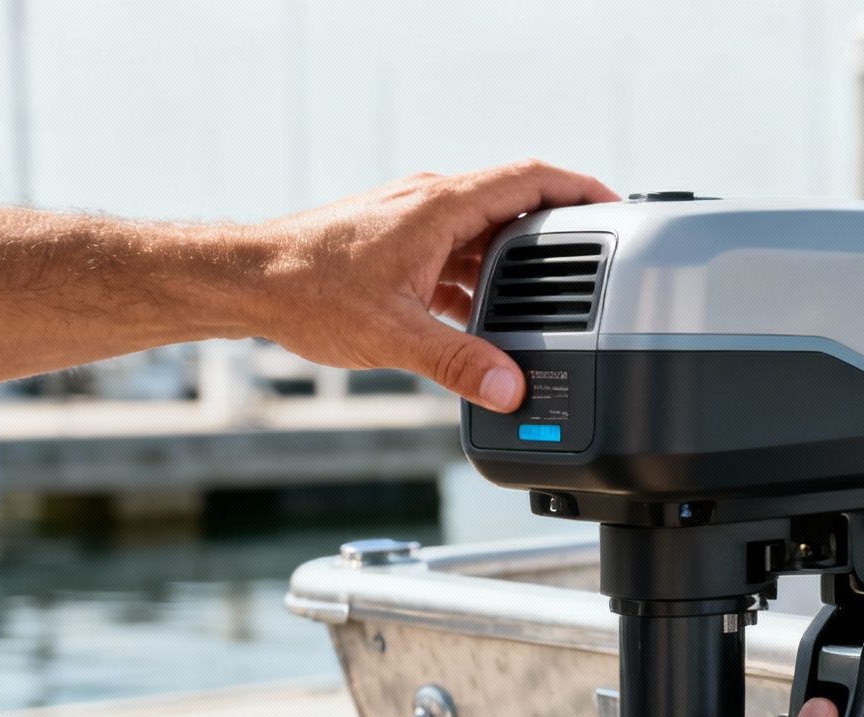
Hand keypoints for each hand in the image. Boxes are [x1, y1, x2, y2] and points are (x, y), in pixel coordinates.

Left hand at [248, 161, 616, 410]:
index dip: (582, 191)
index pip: (531, 178)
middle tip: (597, 265)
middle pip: (515, 205)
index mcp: (440, 206)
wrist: (245, 280)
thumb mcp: (392, 335)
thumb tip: (508, 390)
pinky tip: (483, 316)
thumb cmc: (306, 290)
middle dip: (559, 236)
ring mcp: (413, 218)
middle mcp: (430, 201)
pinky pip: (457, 250)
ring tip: (548, 302)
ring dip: (515, 263)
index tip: (619, 210)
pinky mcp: (397, 239)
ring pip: (484, 232)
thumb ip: (458, 364)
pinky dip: (480, 277)